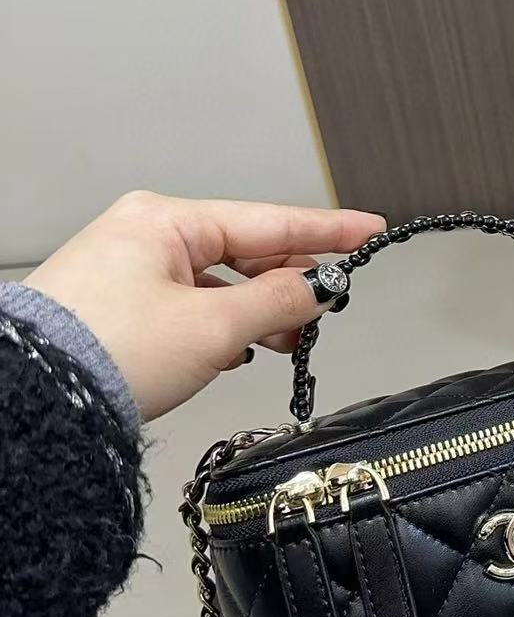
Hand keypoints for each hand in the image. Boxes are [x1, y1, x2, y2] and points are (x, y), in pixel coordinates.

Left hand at [25, 191, 384, 420]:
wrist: (42, 395)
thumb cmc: (108, 351)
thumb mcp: (214, 326)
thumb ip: (279, 302)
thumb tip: (319, 288)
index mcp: (166, 221)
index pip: (269, 221)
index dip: (327, 230)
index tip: (369, 229)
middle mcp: (146, 235)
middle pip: (245, 252)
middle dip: (289, 283)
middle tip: (327, 308)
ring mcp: (131, 269)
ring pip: (220, 282)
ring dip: (258, 312)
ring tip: (286, 339)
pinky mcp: (121, 304)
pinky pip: (192, 303)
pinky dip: (223, 324)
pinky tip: (237, 348)